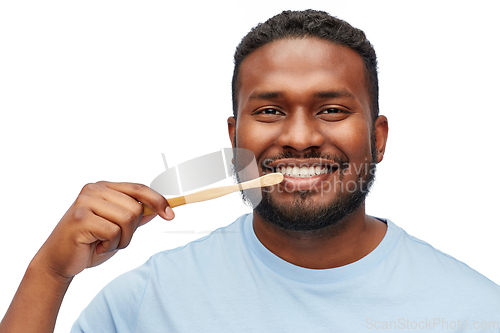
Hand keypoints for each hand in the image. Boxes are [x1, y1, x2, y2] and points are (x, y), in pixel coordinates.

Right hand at [34, 181, 173, 280]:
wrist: (58, 261)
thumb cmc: (89, 243)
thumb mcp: (118, 229)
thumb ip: (136, 217)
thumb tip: (160, 208)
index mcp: (104, 187)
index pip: (139, 188)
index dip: (158, 201)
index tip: (171, 215)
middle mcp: (94, 189)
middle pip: (136, 208)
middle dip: (131, 231)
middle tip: (114, 240)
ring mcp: (85, 201)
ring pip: (127, 219)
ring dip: (121, 239)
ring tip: (104, 242)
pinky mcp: (80, 217)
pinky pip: (113, 232)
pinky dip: (109, 245)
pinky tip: (95, 246)